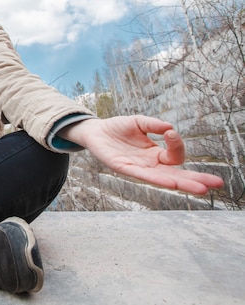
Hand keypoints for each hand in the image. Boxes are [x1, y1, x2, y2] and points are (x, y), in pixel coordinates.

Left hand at [59, 115, 223, 194]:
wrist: (95, 131)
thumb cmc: (118, 128)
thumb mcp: (139, 122)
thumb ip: (153, 124)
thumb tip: (170, 128)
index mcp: (155, 154)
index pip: (175, 156)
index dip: (177, 145)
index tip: (170, 133)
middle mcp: (149, 164)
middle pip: (176, 175)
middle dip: (195, 179)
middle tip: (215, 184)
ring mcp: (138, 168)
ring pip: (163, 179)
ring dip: (181, 184)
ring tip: (200, 189)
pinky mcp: (123, 168)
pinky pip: (142, 175)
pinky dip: (157, 179)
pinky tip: (170, 183)